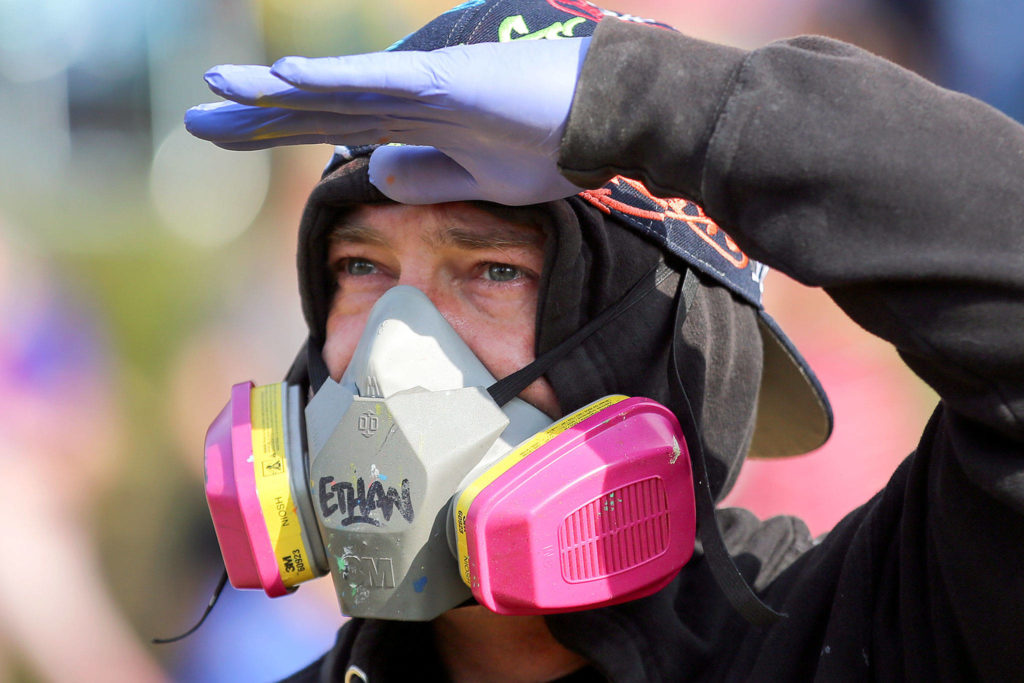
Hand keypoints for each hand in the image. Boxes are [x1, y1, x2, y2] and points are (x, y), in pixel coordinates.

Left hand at [185, 38, 590, 204]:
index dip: (275, 132)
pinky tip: (282, 77)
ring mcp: (424, 85)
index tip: (229, 141)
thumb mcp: (478, 179)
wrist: (608, 121)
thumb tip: (375, 173)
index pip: (329, 126)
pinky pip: (379, 82)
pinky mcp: (446, 83)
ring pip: (336, 88)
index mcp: (414, 122)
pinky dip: (331, 79)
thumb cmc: (552, 145)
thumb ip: (428, 175)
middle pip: (317, 105)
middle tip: (194, 120)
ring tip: (216, 89)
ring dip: (274, 90)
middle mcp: (408, 96)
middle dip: (255, 116)